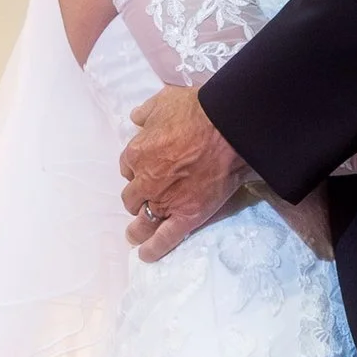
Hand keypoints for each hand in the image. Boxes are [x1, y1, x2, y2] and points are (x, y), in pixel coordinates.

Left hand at [119, 86, 249, 261]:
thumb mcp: (164, 101)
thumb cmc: (197, 110)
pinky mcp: (187, 215)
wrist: (228, 128)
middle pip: (132, 196)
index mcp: (137, 154)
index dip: (136, 168)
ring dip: (136, 229)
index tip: (144, 168)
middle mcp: (146, 181)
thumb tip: (137, 119)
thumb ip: (146, 113)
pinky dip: (154, 249)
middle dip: (137, 196)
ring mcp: (166, 201)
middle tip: (145, 196)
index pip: (128, 166)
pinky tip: (146, 255)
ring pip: (143, 221)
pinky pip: (166, 237)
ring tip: (134, 235)